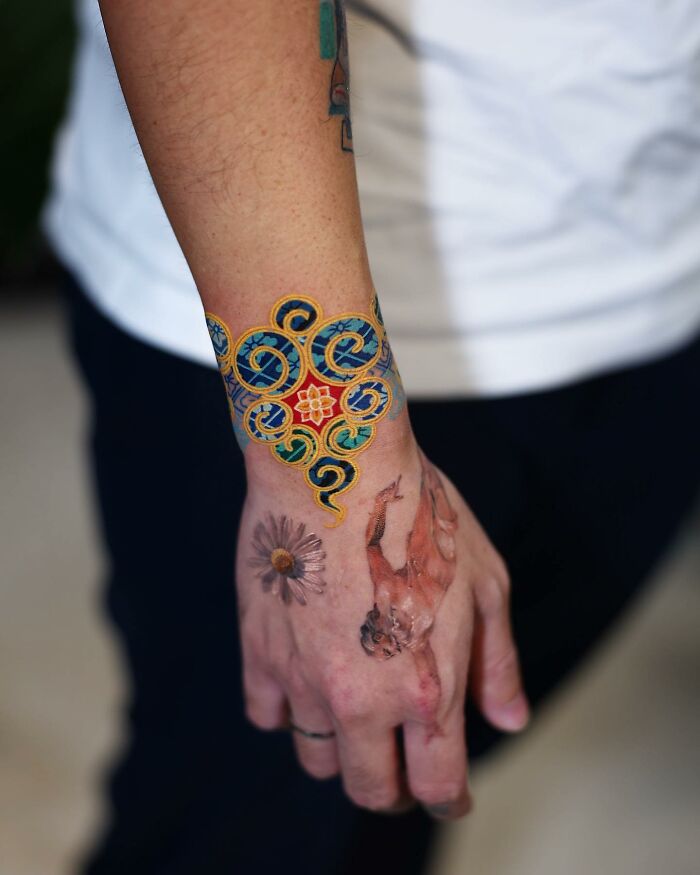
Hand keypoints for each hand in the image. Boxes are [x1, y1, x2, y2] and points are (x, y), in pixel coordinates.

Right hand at [236, 435, 528, 818]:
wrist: (337, 467)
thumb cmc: (419, 514)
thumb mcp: (486, 582)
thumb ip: (497, 661)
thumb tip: (510, 720)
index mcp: (428, 687)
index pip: (436, 785)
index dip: (448, 799)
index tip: (448, 794)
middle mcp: (363, 699)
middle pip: (371, 791)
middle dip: (393, 791)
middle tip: (400, 771)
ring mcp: (305, 679)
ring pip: (318, 759)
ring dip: (342, 751)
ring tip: (355, 716)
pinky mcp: (261, 652)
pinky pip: (267, 715)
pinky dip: (288, 711)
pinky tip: (307, 680)